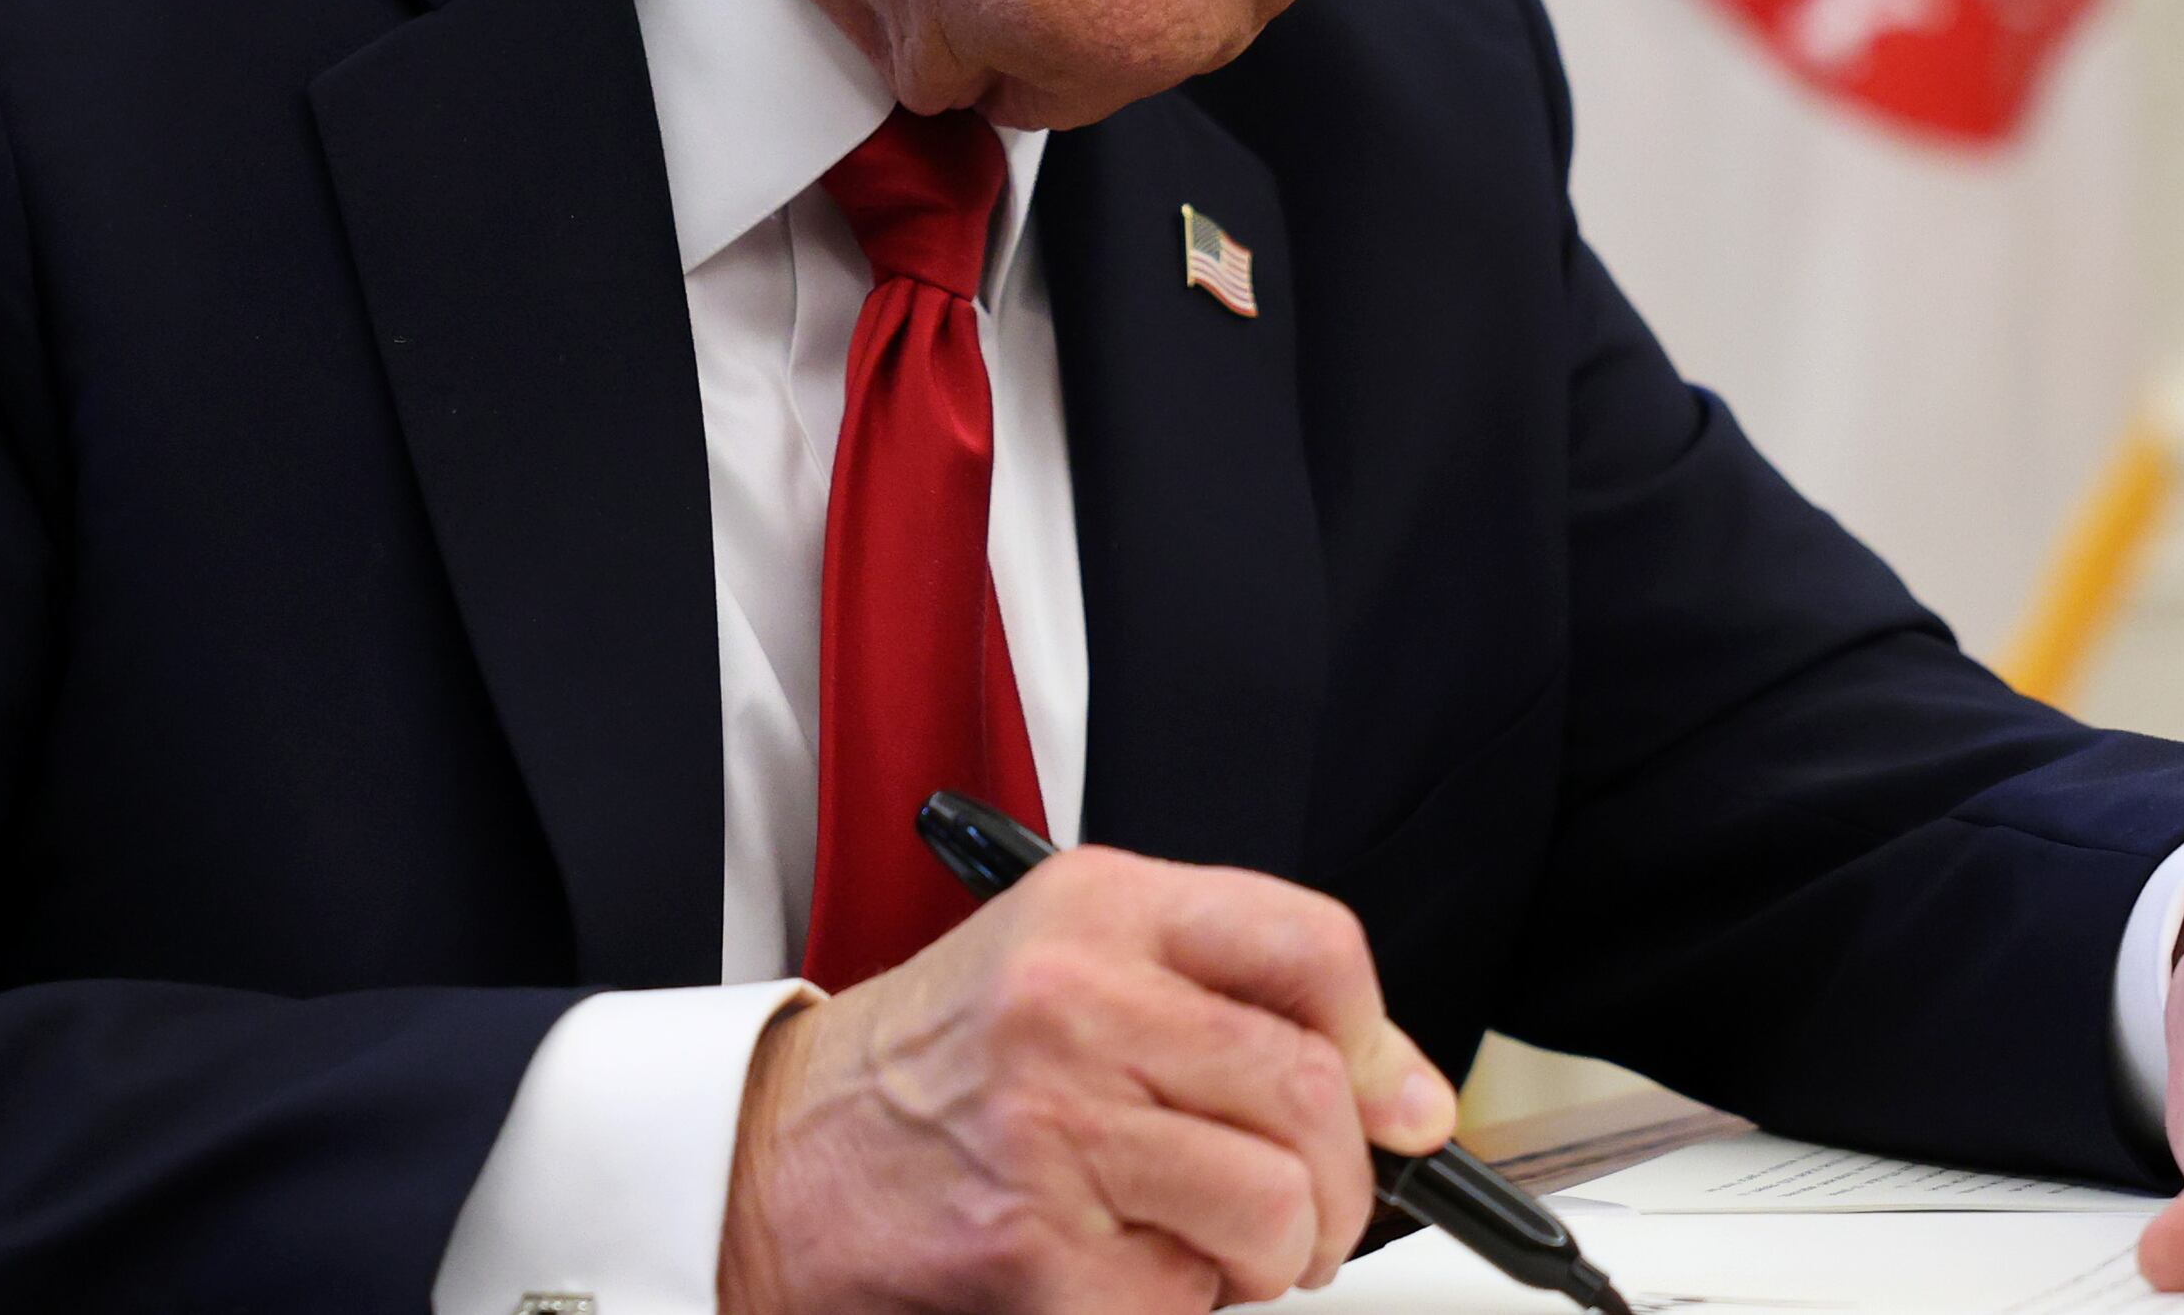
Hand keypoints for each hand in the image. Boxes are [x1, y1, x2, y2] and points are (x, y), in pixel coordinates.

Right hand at [718, 845, 1457, 1314]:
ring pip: (1277, 1210)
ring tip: (1208, 1244)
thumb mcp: (1072, 961)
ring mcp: (1053, 1131)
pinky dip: (1178, 1305)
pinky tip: (1113, 1266)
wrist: (778, 1158)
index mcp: (1097, 909)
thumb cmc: (939, 1068)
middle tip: (1309, 1212)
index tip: (1395, 1104)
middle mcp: (1074, 1003)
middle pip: (1311, 1095)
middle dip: (1342, 1185)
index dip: (1380, 1042)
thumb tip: (1405, 1096)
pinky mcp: (1034, 1253)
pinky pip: (1191, 1301)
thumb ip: (1227, 995)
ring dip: (1271, 1257)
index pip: (1312, 947)